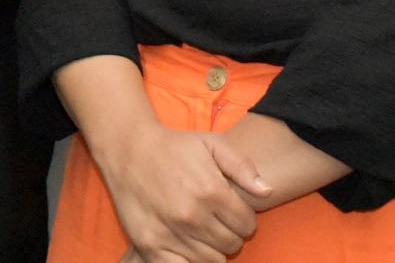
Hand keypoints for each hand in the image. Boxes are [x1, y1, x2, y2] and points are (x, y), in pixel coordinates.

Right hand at [92, 122, 267, 262]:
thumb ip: (243, 166)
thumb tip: (267, 192)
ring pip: (212, 260)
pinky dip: (190, 262)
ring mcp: (171, 233)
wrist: (127, 148)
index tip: (230, 210)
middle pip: (231, 245)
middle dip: (228, 233)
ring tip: (200, 229)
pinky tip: (187, 246)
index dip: (243, 218)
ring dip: (211, 248)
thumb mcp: (211, 143)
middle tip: (214, 219)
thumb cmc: (174, 146)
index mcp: (211, 191)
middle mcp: (192, 215)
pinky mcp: (150, 244)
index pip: (247, 225)